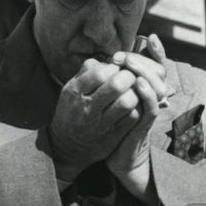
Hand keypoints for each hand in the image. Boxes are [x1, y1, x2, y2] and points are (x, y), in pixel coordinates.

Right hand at [47, 58, 147, 178]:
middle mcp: (87, 108)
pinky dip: (138, 107)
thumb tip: (107, 59)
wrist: (67, 146)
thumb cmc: (72, 111)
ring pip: (127, 102)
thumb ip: (86, 72)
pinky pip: (132, 118)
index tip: (118, 67)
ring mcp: (101, 124)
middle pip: (116, 86)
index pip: (99, 73)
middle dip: (129, 76)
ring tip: (135, 89)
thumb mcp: (70, 89)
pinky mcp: (113, 136)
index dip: (114, 67)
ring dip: (136, 92)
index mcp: (75, 92)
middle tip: (131, 76)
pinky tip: (137, 103)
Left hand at [106, 34, 167, 201]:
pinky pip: (151, 106)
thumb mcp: (112, 102)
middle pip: (158, 72)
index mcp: (146, 90)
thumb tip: (100, 61)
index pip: (157, 66)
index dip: (157, 52)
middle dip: (141, 60)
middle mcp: (152, 99)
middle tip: (123, 55)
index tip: (149, 37)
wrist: (119, 158)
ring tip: (129, 64)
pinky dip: (147, 93)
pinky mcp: (146, 124)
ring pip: (158, 86)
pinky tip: (137, 83)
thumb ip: (111, 82)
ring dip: (144, 72)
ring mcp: (150, 111)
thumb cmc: (114, 128)